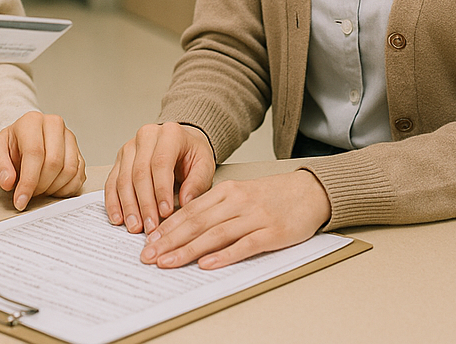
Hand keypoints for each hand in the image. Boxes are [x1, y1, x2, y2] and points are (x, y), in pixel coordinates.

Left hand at [0, 111, 85, 209]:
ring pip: (69, 169)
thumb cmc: (10, 148)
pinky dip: (66, 189)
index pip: (35, 153)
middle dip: (41, 186)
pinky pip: (79, 175)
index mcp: (31, 121)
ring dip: (54, 188)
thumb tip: (8, 181)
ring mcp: (69, 137)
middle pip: (54, 162)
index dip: (28, 181)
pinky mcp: (78, 151)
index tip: (20, 200)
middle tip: (30, 194)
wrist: (23, 142)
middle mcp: (54, 124)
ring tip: (40, 189)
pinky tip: (52, 188)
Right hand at [104, 122, 215, 236]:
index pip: (161, 162)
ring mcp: (130, 147)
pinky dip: (113, 202)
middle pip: (140, 172)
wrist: (181, 144)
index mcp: (170, 133)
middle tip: (150, 226)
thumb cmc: (192, 155)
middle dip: (144, 203)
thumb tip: (185, 202)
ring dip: (128, 206)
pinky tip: (118, 218)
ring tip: (135, 227)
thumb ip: (197, 182)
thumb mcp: (204, 165)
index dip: (161, 189)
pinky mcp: (120, 160)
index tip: (165, 212)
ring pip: (123, 178)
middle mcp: (146, 136)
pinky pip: (112, 182)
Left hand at [138, 170, 330, 268]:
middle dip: (169, 240)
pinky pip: (244, 245)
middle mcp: (236, 201)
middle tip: (149, 256)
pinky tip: (208, 264)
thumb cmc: (270, 197)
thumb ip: (214, 209)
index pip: (189, 210)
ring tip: (168, 262)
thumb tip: (184, 229)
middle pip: (196, 222)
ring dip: (188, 250)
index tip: (148, 242)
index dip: (167, 227)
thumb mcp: (239, 196)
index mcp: (226, 191)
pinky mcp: (271, 232)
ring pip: (215, 234)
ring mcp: (254, 216)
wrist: (308, 192)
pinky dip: (224, 255)